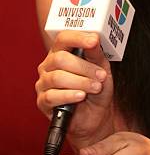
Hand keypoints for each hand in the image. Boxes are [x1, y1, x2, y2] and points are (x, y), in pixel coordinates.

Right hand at [36, 31, 120, 149]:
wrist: (95, 115)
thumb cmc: (96, 89)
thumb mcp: (102, 69)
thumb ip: (97, 54)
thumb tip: (94, 38)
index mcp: (61, 52)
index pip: (63, 38)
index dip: (78, 38)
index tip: (94, 40)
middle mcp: (49, 65)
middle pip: (60, 58)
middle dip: (84, 67)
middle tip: (100, 75)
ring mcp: (44, 83)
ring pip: (57, 77)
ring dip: (81, 82)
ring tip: (95, 88)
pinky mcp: (43, 101)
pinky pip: (52, 96)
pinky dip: (70, 95)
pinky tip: (81, 96)